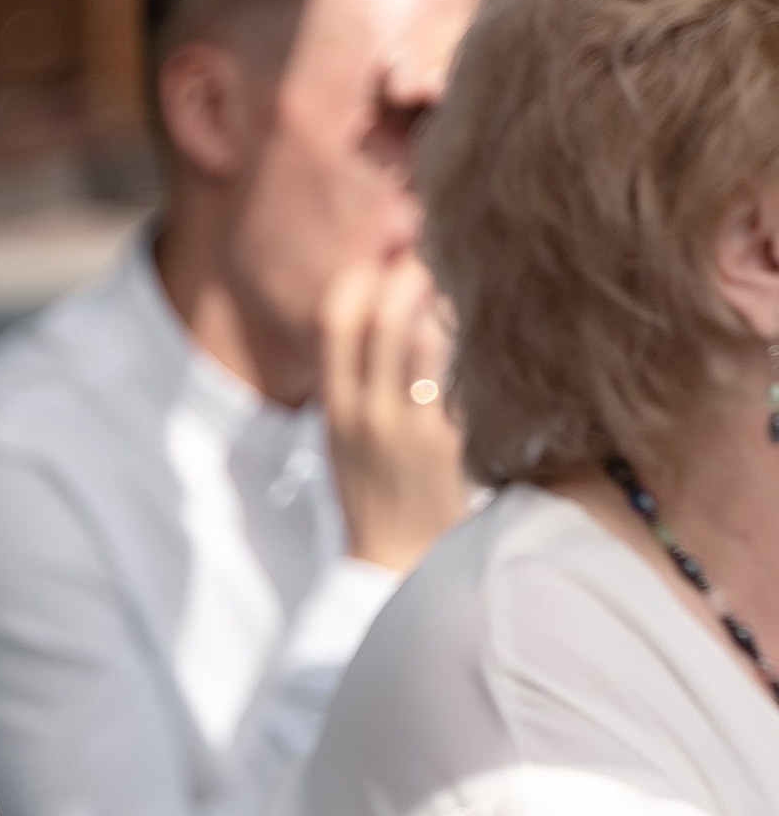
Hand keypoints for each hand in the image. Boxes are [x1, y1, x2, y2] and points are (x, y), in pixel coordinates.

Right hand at [321, 249, 469, 574]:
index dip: (358, 276)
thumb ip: (353, 381)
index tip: (382, 256)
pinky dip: (469, 345)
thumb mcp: (343, 437)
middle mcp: (366, 414)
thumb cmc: (376, 493)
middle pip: (382, 318)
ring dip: (446, 302)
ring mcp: (409, 428)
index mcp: (333, 409)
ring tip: (461, 287)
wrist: (398, 562)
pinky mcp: (451, 444)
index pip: (333, 320)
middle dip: (408, 273)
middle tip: (433, 253)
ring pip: (427, 340)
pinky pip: (460, 376)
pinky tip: (482, 334)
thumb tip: (378, 316)